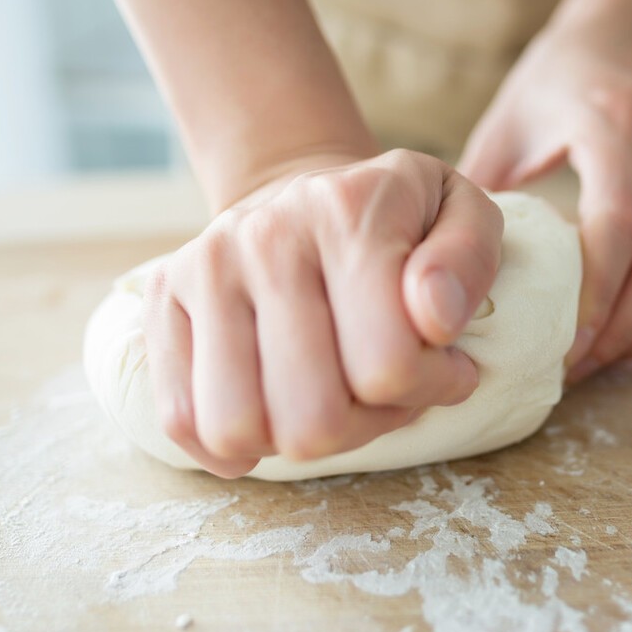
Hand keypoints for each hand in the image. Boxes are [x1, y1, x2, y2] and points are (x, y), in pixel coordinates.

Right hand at [142, 149, 503, 477]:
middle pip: (312, 419)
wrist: (302, 188)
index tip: (444, 363)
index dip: (429, 387)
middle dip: (366, 424)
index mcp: (348, 214)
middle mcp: (265, 239)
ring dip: (298, 438)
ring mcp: (205, 271)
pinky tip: (275, 412)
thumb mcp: (464, 212)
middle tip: (385, 387)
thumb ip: (468, 259)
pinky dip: (233, 444)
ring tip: (332, 396)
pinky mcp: (164, 303)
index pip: (387, 366)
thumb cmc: (398, 218)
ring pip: (240, 429)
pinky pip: (181, 420)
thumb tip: (435, 318)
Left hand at [459, 26, 631, 381]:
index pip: (620, 220)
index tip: (562, 340)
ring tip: (608, 358)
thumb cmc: (553, 85)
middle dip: (627, 325)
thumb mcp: (505, 122)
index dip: (596, 290)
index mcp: (610, 123)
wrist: (628, 35)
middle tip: (578, 364)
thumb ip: (481, 191)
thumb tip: (445, 272)